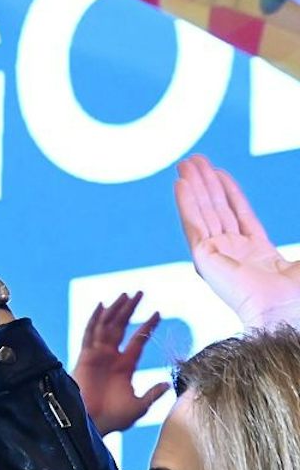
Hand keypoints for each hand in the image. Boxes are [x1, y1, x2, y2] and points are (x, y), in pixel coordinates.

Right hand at [72, 292, 167, 433]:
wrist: (91, 424)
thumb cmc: (114, 419)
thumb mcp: (139, 406)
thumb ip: (153, 393)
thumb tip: (169, 384)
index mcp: (125, 366)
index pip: (138, 340)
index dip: (147, 325)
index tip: (158, 312)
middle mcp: (111, 357)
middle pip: (122, 327)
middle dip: (130, 309)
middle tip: (139, 292)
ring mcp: (98, 355)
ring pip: (107, 326)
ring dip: (116, 309)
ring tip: (126, 294)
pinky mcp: (86, 356)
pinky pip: (90, 333)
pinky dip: (95, 319)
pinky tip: (102, 306)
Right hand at [175, 155, 299, 327]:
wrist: (284, 310)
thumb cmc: (297, 294)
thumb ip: (299, 251)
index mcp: (257, 253)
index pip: (239, 214)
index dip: (230, 192)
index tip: (219, 172)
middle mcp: (233, 252)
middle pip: (218, 209)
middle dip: (207, 183)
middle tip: (195, 159)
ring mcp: (217, 254)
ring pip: (204, 211)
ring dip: (195, 186)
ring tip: (186, 162)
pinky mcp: (204, 256)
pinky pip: (194, 223)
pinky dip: (186, 202)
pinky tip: (181, 183)